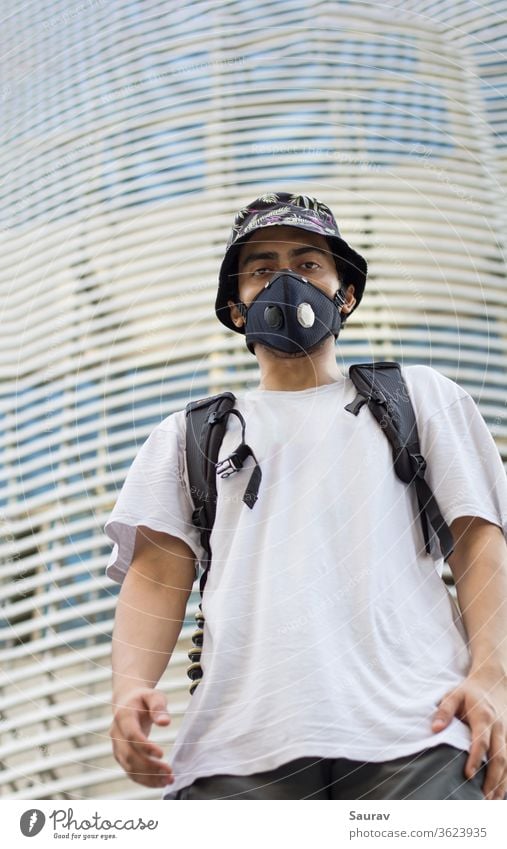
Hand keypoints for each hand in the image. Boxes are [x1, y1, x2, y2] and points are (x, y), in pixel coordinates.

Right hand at [109, 688, 174, 787]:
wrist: (128, 701)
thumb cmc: (144, 699)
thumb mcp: (153, 695)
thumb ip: (159, 707)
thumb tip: (165, 722)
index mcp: (123, 716)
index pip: (132, 735)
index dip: (145, 746)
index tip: (162, 754)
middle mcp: (116, 733)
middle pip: (129, 755)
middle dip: (149, 767)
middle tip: (169, 773)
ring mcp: (117, 746)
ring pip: (129, 767)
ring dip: (148, 777)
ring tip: (168, 780)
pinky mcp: (121, 756)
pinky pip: (130, 772)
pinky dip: (144, 780)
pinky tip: (160, 782)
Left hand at [432, 672, 506, 799]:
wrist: (493, 683)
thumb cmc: (469, 692)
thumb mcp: (453, 694)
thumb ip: (444, 710)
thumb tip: (435, 729)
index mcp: (484, 717)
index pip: (482, 741)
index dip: (476, 759)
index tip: (468, 775)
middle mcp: (499, 728)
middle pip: (499, 757)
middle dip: (492, 778)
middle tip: (482, 798)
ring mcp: (506, 735)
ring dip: (501, 783)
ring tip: (491, 802)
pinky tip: (500, 794)